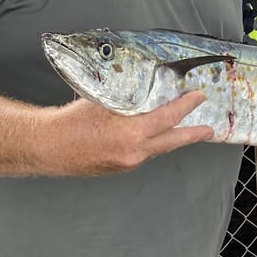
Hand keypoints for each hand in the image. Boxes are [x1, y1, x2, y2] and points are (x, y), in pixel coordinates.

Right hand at [38, 91, 212, 175]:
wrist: (47, 146)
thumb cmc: (71, 120)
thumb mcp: (103, 100)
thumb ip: (127, 97)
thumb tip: (143, 87)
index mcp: (130, 133)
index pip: (168, 118)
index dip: (186, 106)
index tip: (198, 97)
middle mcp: (133, 152)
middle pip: (172, 141)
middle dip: (192, 135)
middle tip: (208, 130)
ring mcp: (126, 163)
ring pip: (155, 148)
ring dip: (168, 138)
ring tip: (181, 128)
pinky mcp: (118, 169)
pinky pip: (140, 154)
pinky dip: (148, 144)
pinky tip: (147, 135)